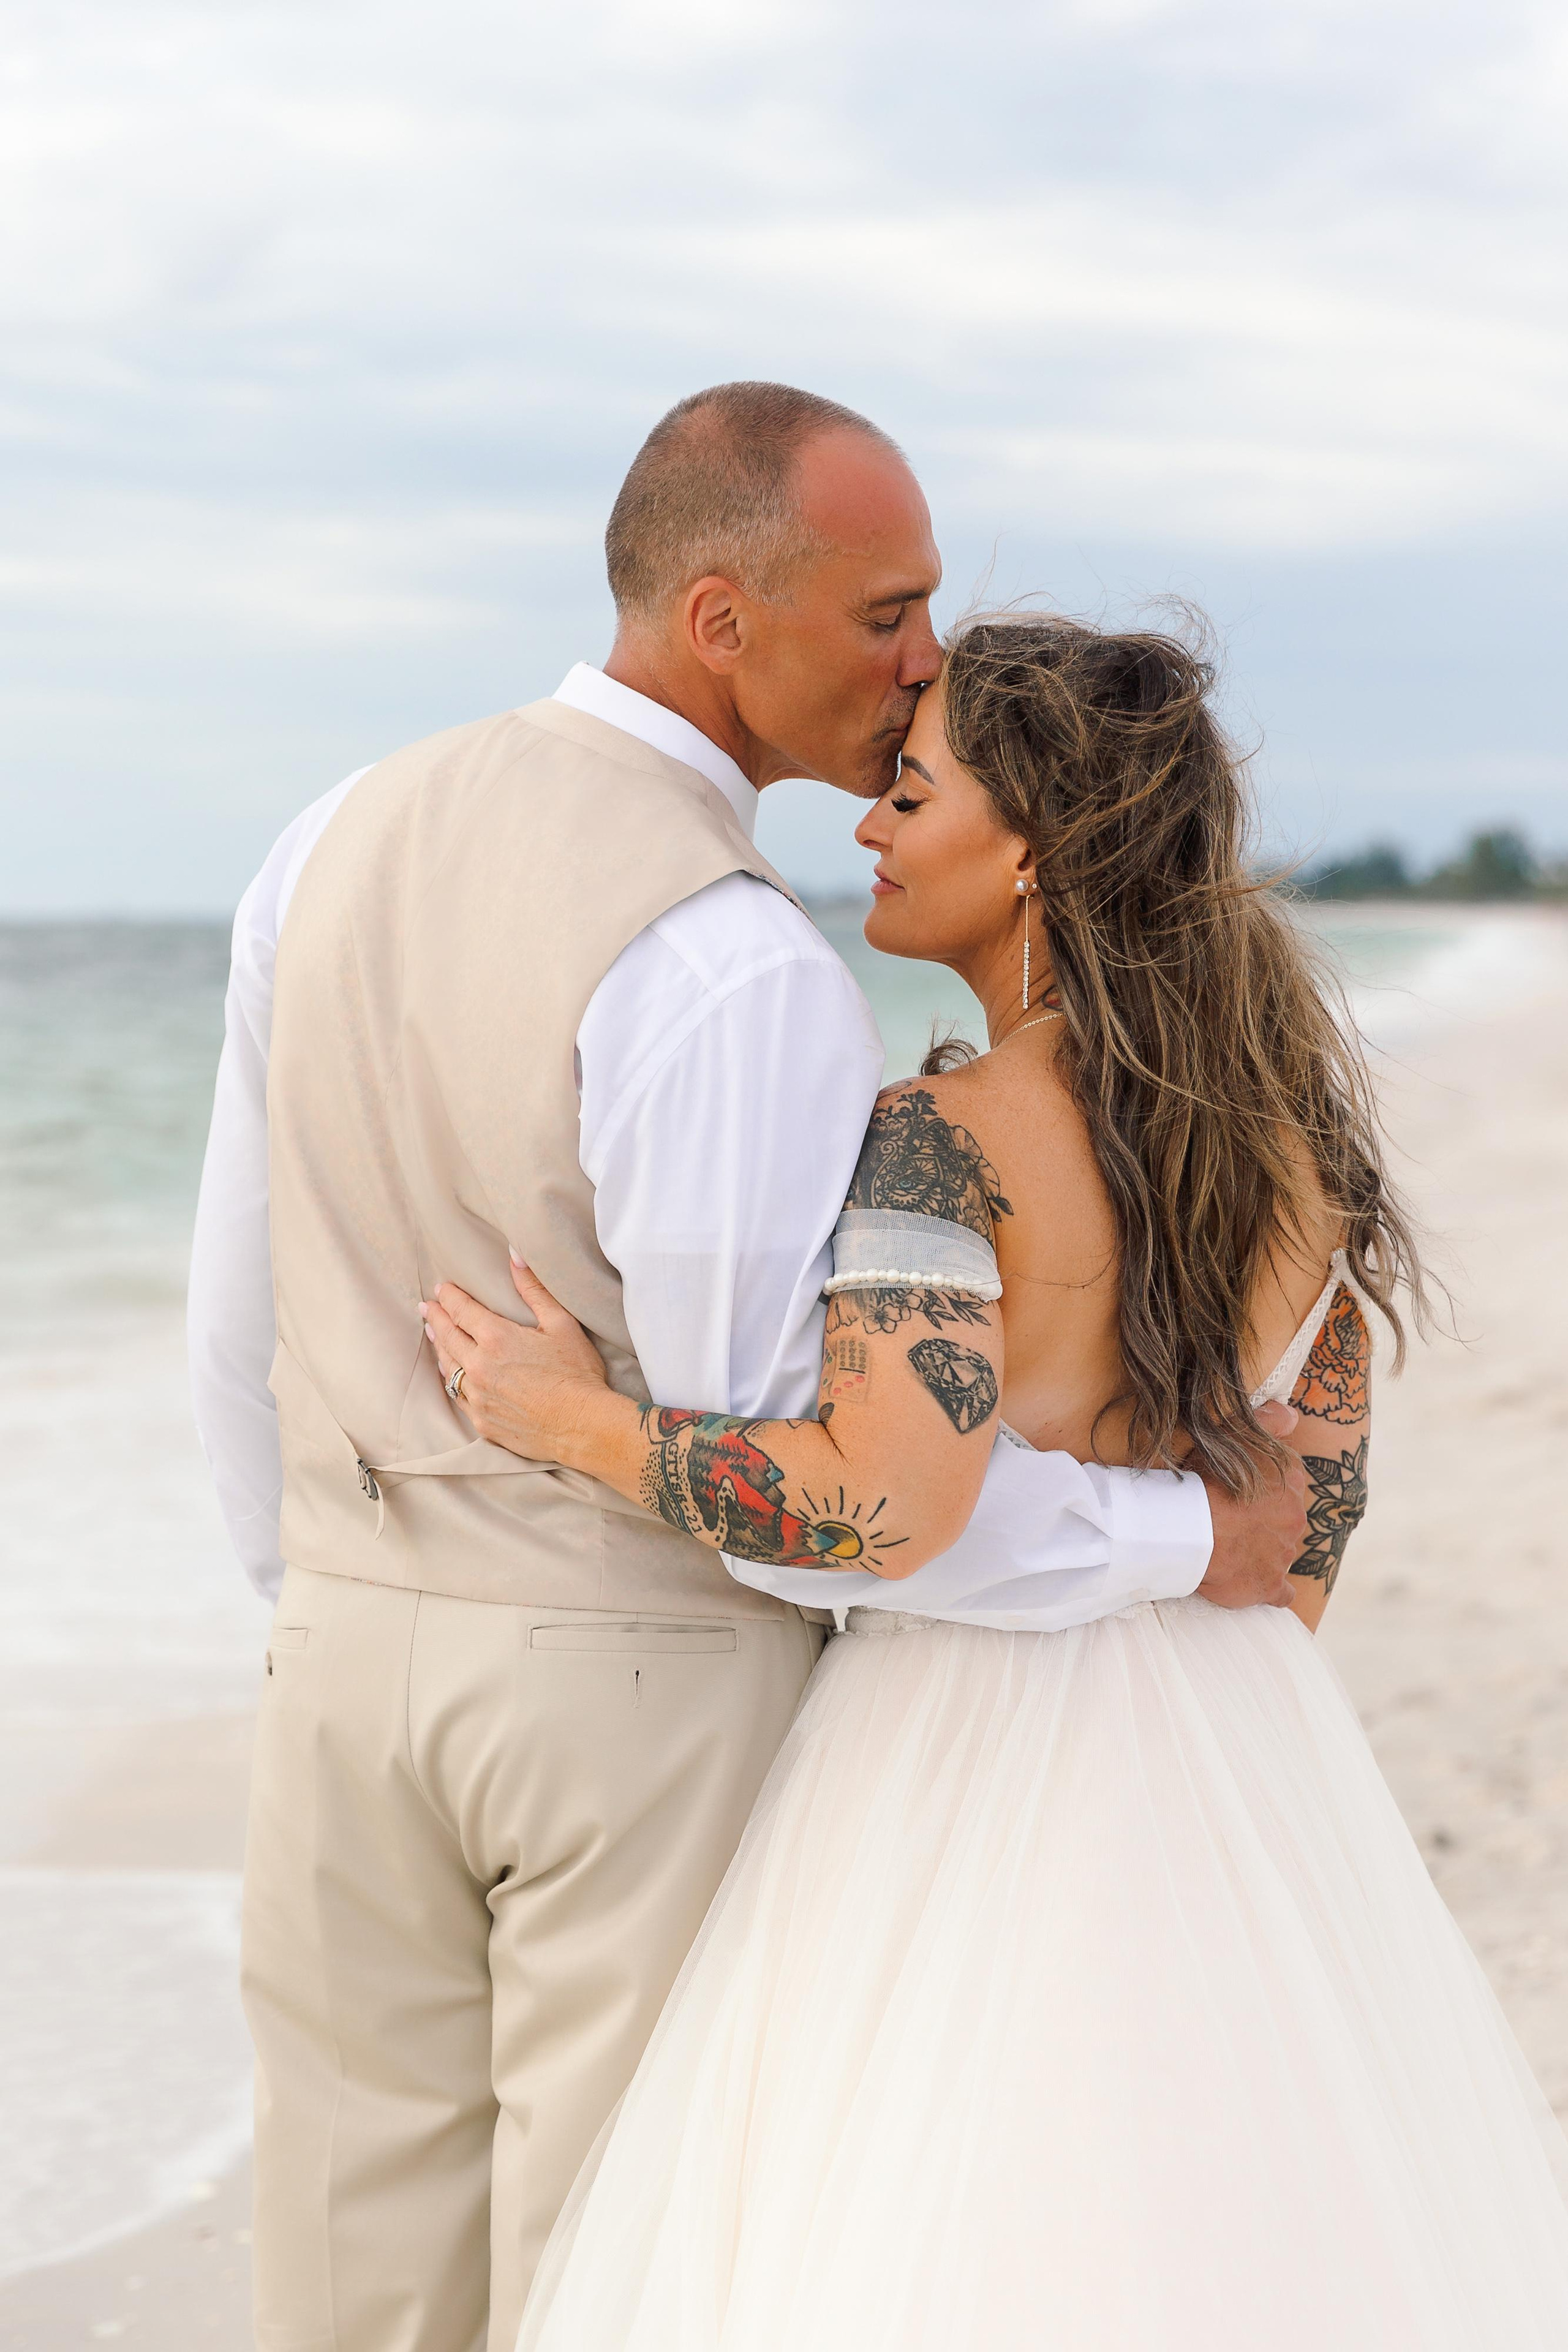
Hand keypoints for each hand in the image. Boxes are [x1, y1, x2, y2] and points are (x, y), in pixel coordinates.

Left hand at [421, 1256, 611, 1464]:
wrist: (581, 1427)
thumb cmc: (576, 1374)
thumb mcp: (562, 1325)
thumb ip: (535, 1290)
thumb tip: (515, 1256)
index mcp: (496, 1338)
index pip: (462, 1311)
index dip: (449, 1297)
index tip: (440, 1289)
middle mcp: (479, 1366)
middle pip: (448, 1336)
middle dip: (436, 1318)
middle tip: (426, 1308)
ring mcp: (477, 1396)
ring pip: (448, 1367)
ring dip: (440, 1348)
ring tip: (434, 1334)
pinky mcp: (482, 1421)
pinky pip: (458, 1396)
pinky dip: (451, 1379)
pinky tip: (451, 1374)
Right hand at [1196, 1401, 1308, 1609]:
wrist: (1190, 1528)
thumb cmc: (1206, 1478)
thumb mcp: (1233, 1434)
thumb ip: (1268, 1420)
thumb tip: (1293, 1415)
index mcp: (1290, 1479)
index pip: (1287, 1479)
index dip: (1262, 1485)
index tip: (1240, 1489)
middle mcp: (1296, 1517)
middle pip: (1285, 1516)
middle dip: (1264, 1518)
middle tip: (1230, 1518)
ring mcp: (1285, 1554)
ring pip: (1280, 1551)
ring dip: (1261, 1549)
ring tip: (1229, 1548)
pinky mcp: (1269, 1586)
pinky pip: (1281, 1593)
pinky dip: (1271, 1590)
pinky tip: (1255, 1585)